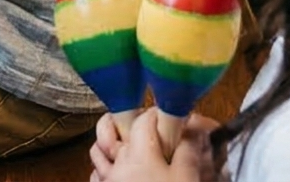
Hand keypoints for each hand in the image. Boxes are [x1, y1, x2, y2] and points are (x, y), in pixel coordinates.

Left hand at [91, 112, 209, 181]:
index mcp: (138, 152)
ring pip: (98, 151)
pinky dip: (106, 169)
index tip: (173, 119)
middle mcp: (116, 162)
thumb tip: (192, 129)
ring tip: (131, 149)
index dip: (159, 114)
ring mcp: (105, 180)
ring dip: (111, 145)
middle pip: (111, 129)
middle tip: (152, 133)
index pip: (144, 118)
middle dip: (131, 126)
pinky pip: (98, 174)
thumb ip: (188, 150)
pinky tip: (121, 174)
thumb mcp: (187, 178)